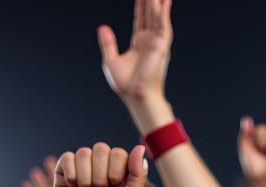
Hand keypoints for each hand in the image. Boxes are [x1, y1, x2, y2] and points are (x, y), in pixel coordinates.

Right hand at [53, 144, 147, 186]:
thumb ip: (138, 174)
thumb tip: (140, 148)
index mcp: (118, 172)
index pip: (119, 153)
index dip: (116, 169)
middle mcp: (100, 167)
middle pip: (101, 149)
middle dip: (101, 174)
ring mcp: (81, 168)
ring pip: (84, 153)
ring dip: (86, 176)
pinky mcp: (63, 172)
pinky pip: (67, 157)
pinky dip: (72, 173)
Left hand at [98, 0, 171, 114]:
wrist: (136, 96)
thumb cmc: (126, 85)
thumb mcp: (111, 60)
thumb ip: (108, 43)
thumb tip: (102, 27)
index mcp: (139, 44)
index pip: (140, 19)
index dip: (141, 6)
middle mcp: (150, 42)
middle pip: (150, 15)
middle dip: (151, 1)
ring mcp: (156, 44)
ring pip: (158, 18)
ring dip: (159, 4)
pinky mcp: (161, 47)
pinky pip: (162, 26)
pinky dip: (162, 14)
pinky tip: (162, 2)